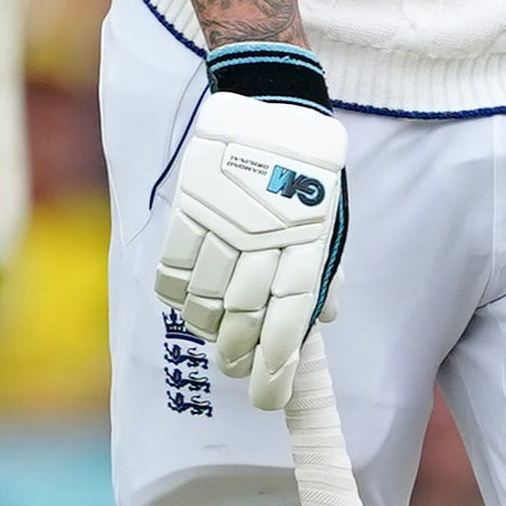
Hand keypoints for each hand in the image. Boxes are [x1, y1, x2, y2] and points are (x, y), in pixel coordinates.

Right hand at [156, 44, 349, 410]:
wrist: (270, 107)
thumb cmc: (309, 171)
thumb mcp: (331, 221)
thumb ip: (324, 272)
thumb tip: (321, 320)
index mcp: (305, 246)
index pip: (287, 324)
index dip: (276, 369)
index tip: (269, 398)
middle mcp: (263, 241)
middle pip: (242, 321)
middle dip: (240, 359)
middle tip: (240, 373)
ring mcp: (222, 225)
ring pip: (205, 301)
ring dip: (211, 332)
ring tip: (218, 341)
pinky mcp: (190, 209)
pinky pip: (174, 269)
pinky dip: (179, 295)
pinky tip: (190, 302)